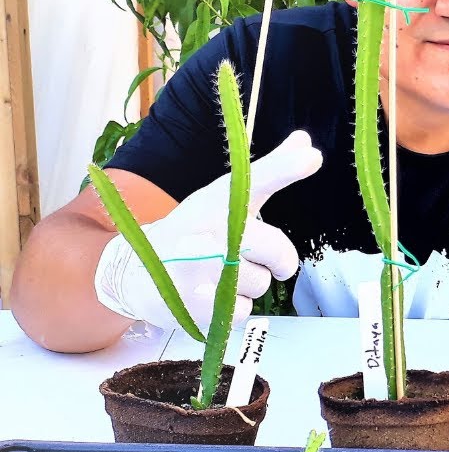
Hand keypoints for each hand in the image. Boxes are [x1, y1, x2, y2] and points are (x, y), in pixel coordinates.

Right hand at [94, 130, 322, 332]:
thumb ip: (269, 174)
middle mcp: (207, 231)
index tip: (312, 157)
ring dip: (250, 284)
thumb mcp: (224, 199)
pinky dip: (233, 307)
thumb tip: (306, 141)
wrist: (134, 272)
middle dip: (277, 259)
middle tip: (257, 258)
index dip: (285, 168)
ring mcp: (198, 270)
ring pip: (261, 283)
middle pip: (276, 250)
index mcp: (216, 201)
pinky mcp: (194, 306)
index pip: (255, 181)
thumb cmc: (193, 232)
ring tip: (218, 275)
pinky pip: (243, 310)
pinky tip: (209, 296)